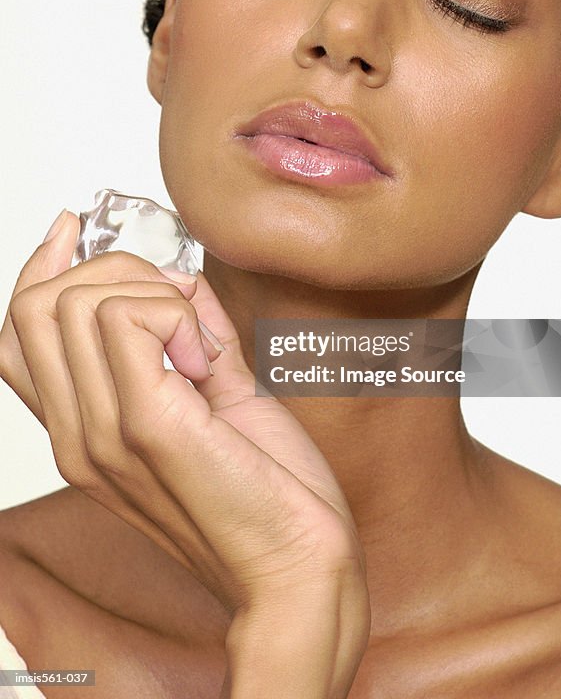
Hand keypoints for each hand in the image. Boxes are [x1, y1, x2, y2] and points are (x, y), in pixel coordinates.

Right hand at [0, 211, 368, 626]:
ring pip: (77, 300)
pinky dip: (177, 313)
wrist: (298, 568)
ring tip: (204, 346)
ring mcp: (103, 433)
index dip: (37, 269)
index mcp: (84, 431)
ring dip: (153, 293)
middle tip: (181, 303)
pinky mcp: (146, 425)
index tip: (71, 226)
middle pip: (36, 304)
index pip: (15, 334)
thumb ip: (190, 336)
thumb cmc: (267, 493)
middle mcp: (78, 435)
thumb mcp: (220, 398)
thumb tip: (182, 278)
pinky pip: (126, 318)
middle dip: (113, 269)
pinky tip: (211, 359)